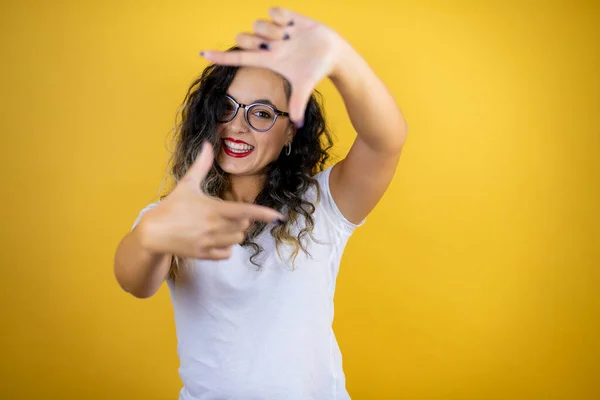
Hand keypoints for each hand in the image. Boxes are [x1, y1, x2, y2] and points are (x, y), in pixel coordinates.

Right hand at [138, 142, 284, 259]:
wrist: (153, 232)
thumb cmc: (171, 206)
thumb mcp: (187, 184)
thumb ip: (201, 165)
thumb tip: (207, 144)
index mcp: (213, 209)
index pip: (245, 211)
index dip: (264, 214)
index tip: (277, 216)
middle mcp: (214, 228)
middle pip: (244, 226)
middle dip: (241, 219)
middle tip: (227, 213)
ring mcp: (209, 243)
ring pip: (237, 240)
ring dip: (235, 233)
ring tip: (220, 225)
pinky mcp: (204, 255)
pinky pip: (227, 254)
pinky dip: (226, 247)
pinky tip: (215, 238)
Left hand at [200, 7, 343, 126]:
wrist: (333, 54)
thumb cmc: (317, 71)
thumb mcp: (305, 87)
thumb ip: (299, 104)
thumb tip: (298, 125)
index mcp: (267, 60)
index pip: (238, 59)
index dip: (220, 57)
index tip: (202, 54)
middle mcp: (267, 45)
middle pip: (242, 38)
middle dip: (252, 41)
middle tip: (274, 46)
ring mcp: (275, 30)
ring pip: (258, 24)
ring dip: (271, 30)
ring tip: (288, 37)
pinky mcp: (285, 17)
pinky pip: (272, 11)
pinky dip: (280, 17)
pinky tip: (291, 24)